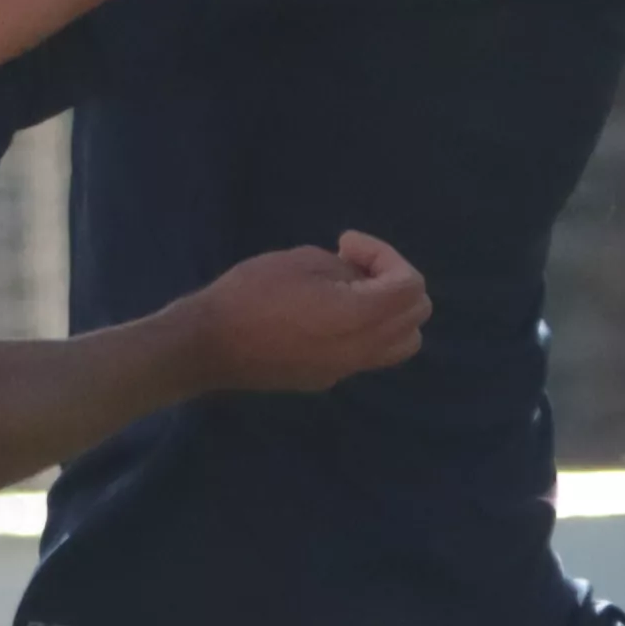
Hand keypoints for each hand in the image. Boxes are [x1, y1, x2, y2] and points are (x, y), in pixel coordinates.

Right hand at [189, 230, 429, 395]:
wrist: (209, 344)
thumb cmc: (251, 293)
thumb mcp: (302, 261)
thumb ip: (347, 268)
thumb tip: (362, 279)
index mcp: (359, 317)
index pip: (411, 287)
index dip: (388, 257)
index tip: (347, 245)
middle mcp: (361, 351)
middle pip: (415, 318)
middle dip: (395, 283)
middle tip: (353, 266)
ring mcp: (345, 370)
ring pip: (400, 345)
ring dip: (388, 313)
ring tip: (351, 293)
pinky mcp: (326, 379)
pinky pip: (367, 355)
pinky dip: (365, 331)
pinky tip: (325, 316)